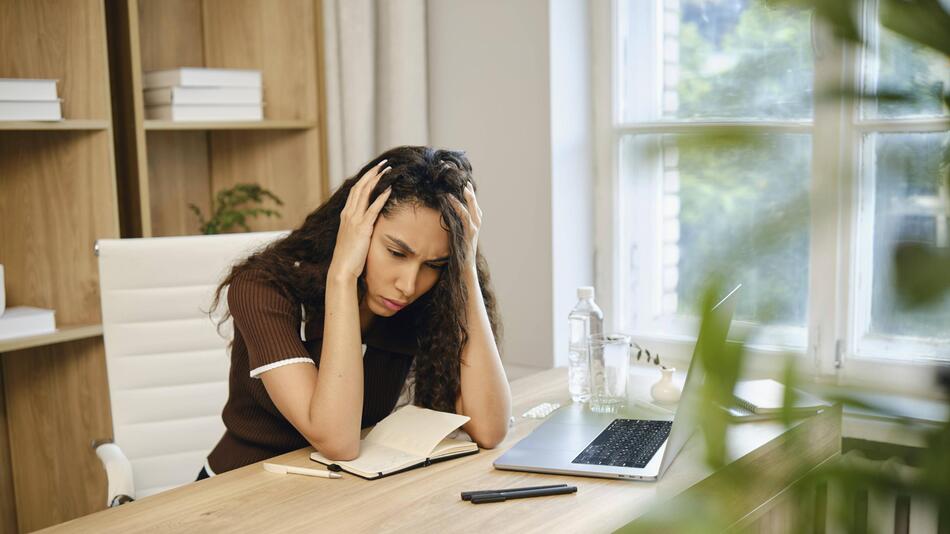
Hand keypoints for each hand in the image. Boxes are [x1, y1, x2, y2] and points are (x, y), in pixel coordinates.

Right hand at [328, 160, 392, 280]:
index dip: (365, 178)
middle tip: (383, 163)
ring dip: (377, 180)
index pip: (355, 190)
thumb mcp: (353, 237)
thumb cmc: (349, 256)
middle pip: (360, 187)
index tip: (375, 170)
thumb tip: (370, 222)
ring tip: (388, 170)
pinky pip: (372, 209)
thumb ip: (360, 226)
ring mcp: (354, 220)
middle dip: (372, 173)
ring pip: (365, 194)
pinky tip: (389, 190)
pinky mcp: (362, 228)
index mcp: (346, 215)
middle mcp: (348, 214)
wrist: (342, 269)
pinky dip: (381, 198)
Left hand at [449, 182, 481, 271]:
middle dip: (471, 194)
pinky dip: (459, 208)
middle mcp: (476, 227)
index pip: (475, 210)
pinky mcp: (470, 234)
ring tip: (463, 187)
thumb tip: (447, 222)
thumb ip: (456, 230)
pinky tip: (453, 200)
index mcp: (474, 228)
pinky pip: (465, 217)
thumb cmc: (460, 257)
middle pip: (476, 207)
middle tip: (466, 182)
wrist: (466, 269)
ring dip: (468, 198)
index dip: (471, 199)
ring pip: (473, 210)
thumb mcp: (457, 240)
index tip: (466, 188)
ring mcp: (475, 230)